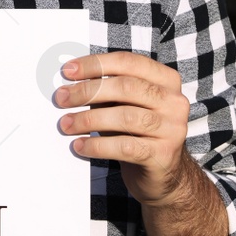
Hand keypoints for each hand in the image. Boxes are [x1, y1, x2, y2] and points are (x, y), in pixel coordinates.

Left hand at [53, 51, 192, 206]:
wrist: (162, 174)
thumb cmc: (137, 132)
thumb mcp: (125, 105)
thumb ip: (106, 90)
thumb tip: (70, 82)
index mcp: (166, 80)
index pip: (128, 62)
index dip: (95, 64)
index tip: (67, 71)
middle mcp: (174, 101)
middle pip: (126, 87)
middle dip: (87, 91)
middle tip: (61, 98)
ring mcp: (173, 128)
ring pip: (125, 117)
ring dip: (88, 120)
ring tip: (66, 124)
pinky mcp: (163, 155)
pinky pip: (125, 146)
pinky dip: (98, 145)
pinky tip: (80, 146)